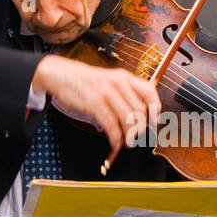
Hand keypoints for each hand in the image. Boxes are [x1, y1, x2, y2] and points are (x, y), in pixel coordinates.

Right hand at [32, 54, 159, 154]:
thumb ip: (124, 94)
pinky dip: (116, 137)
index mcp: (124, 77)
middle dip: (141, 127)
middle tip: (138, 137)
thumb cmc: (86, 81)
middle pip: (140, 110)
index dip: (155, 108)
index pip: (149, 92)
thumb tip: (138, 115)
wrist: (61, 74)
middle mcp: (118, 83)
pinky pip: (111, 125)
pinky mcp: (95, 104)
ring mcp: (107, 93)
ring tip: (128, 142)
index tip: (155, 120)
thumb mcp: (109, 80)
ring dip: (130, 135)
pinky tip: (115, 142)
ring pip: (128, 119)